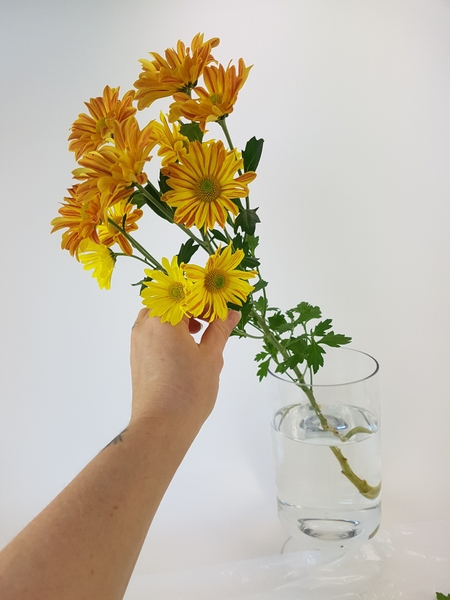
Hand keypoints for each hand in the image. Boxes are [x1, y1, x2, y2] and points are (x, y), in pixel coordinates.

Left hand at [129, 308, 240, 429]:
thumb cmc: (189, 390)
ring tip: (201, 334)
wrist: (161, 426)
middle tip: (215, 319)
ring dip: (181, 318)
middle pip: (171, 302)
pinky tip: (186, 348)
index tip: (224, 307)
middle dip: (193, 306)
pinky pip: (154, 332)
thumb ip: (220, 330)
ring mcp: (138, 340)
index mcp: (164, 319)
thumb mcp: (211, 357)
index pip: (188, 295)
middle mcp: (146, 325)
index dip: (208, 298)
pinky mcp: (137, 356)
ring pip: (160, 317)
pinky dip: (170, 331)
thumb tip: (232, 313)